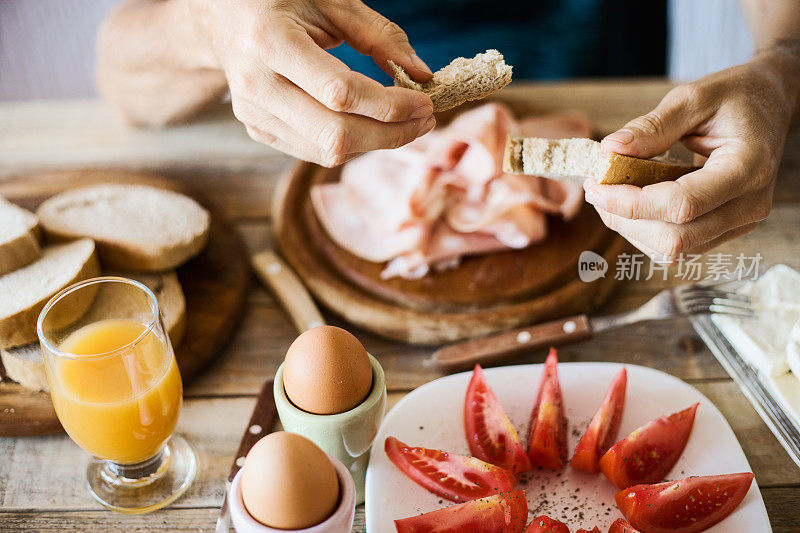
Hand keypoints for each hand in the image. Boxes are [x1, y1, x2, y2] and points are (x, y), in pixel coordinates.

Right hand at [190, 0, 435, 165]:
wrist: (224, 18)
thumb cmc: (284, 1)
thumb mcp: (332, 2)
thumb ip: (379, 37)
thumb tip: (421, 76)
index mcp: (270, 42)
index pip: (340, 93)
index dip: (389, 105)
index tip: (425, 103)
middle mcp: (255, 84)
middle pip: (335, 134)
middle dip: (390, 134)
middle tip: (425, 121)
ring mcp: (253, 113)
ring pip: (327, 151)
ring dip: (375, 143)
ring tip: (405, 123)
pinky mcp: (258, 129)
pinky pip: (314, 152)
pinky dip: (351, 143)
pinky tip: (370, 124)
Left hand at [583, 51, 799, 262]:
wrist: (770, 104)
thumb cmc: (735, 96)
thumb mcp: (694, 97)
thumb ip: (653, 126)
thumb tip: (610, 150)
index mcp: (747, 168)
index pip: (681, 205)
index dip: (632, 203)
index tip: (596, 186)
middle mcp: (749, 205)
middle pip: (675, 239)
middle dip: (626, 219)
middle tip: (596, 189)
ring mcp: (739, 223)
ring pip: (673, 250)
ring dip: (631, 228)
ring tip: (611, 194)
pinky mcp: (725, 230)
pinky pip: (678, 247)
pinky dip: (645, 231)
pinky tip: (632, 203)